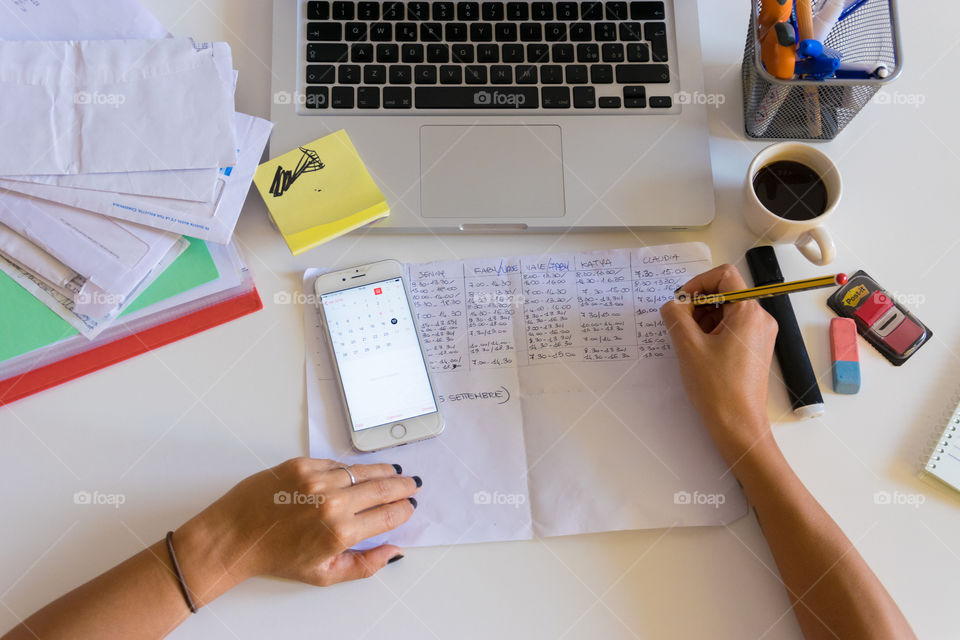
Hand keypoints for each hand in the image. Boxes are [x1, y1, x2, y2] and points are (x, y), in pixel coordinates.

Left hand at [175, 458, 418, 601]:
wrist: (235, 536)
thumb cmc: (275, 557)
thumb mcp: (324, 574)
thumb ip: (365, 565)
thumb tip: (394, 552)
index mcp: (340, 533)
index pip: (388, 515)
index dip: (404, 510)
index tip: (409, 507)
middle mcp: (332, 503)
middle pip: (382, 488)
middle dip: (403, 485)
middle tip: (412, 484)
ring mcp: (316, 480)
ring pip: (361, 471)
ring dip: (382, 472)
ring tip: (393, 473)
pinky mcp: (301, 465)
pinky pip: (335, 464)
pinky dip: (348, 469)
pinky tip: (354, 474)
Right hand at [660, 264, 778, 464]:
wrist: (738, 425)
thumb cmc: (716, 387)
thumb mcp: (688, 346)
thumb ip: (675, 316)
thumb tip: (672, 305)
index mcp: (749, 312)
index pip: (724, 275)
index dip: (697, 283)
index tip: (680, 304)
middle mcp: (760, 318)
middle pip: (724, 292)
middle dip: (697, 304)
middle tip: (680, 326)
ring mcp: (760, 334)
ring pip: (726, 310)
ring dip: (703, 318)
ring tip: (689, 342)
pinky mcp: (755, 349)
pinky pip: (732, 327)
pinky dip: (712, 331)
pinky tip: (699, 351)